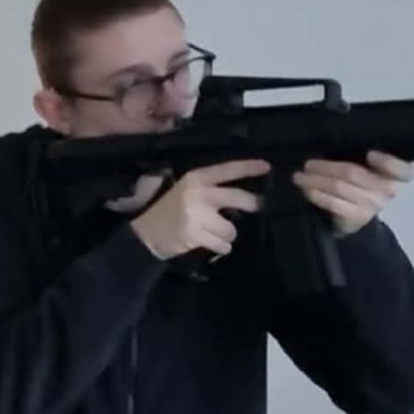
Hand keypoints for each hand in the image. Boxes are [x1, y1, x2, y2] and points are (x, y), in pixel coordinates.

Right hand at [129, 159, 270, 260]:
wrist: (147, 234)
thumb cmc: (169, 210)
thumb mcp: (185, 190)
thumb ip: (210, 189)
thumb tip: (242, 196)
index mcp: (196, 178)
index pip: (226, 170)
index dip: (247, 167)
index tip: (267, 166)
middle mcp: (198, 194)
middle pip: (237, 197)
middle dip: (251, 204)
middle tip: (254, 207)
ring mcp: (197, 215)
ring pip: (231, 228)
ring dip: (226, 234)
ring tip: (213, 233)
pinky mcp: (196, 235)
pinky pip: (223, 244)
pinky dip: (219, 247)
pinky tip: (208, 243)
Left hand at [292, 151, 413, 236]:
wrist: (354, 216)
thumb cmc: (358, 182)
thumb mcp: (364, 166)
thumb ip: (358, 152)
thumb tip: (329, 137)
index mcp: (395, 174)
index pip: (403, 170)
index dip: (388, 162)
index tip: (370, 154)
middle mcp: (388, 190)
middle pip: (354, 173)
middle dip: (326, 167)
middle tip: (307, 164)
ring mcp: (372, 205)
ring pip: (339, 187)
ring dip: (315, 180)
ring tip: (299, 176)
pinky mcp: (357, 217)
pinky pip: (333, 203)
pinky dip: (316, 194)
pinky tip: (305, 189)